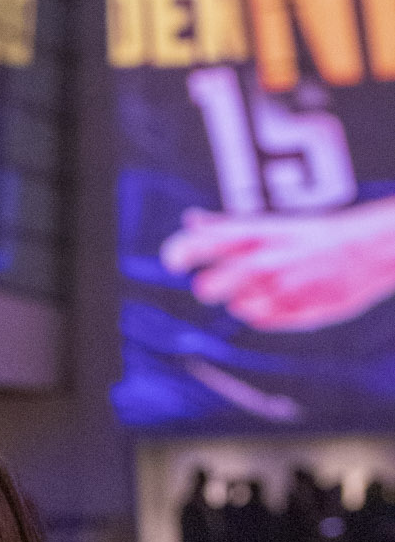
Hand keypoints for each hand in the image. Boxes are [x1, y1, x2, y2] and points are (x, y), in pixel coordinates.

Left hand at [160, 199, 394, 330]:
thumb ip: (228, 226)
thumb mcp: (272, 224)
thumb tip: (191, 221)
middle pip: (207, 288)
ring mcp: (278, 289)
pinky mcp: (294, 312)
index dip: (179, 255)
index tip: (173, 262)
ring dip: (241, 300)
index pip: (199, 246)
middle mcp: (263, 261)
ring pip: (234, 306)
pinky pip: (259, 320)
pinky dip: (264, 313)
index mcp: (255, 235)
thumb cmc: (316, 236)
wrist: (369, 250)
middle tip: (219, 283)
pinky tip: (281, 298)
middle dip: (209, 286)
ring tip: (266, 287)